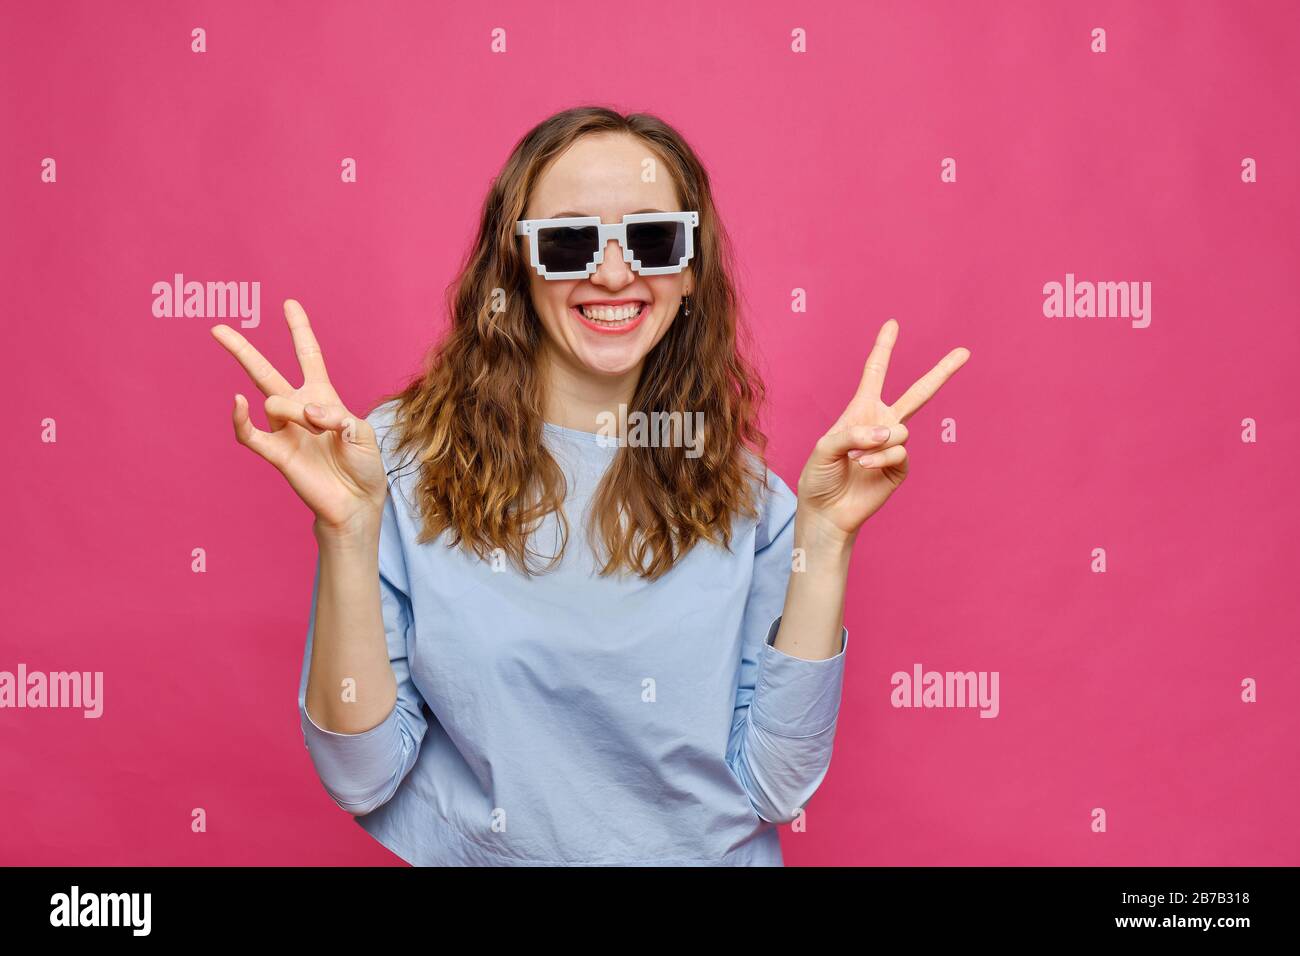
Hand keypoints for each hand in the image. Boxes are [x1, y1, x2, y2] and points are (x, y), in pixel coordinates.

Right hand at [211, 299, 387, 538]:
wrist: (356, 503)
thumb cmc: (364, 468)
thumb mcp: (362, 435)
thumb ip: (337, 418)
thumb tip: (305, 413)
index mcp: (324, 398)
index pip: (308, 356)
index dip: (299, 330)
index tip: (288, 304)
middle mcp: (299, 409)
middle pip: (266, 371)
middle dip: (243, 350)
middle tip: (217, 329)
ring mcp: (284, 430)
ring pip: (272, 400)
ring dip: (293, 409)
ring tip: (317, 429)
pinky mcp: (276, 453)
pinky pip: (249, 434)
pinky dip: (240, 418)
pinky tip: (239, 403)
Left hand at [796, 318, 969, 544]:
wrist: (827, 511)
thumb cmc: (819, 476)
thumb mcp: (823, 448)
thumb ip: (853, 433)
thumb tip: (890, 432)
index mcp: (860, 410)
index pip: (875, 373)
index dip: (883, 348)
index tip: (892, 324)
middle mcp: (881, 423)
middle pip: (918, 394)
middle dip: (942, 372)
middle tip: (965, 352)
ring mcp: (893, 446)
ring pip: (901, 430)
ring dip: (877, 444)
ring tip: (855, 459)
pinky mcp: (900, 467)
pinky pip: (900, 452)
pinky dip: (880, 458)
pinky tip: (864, 467)